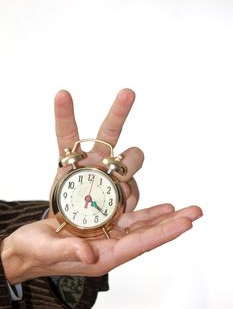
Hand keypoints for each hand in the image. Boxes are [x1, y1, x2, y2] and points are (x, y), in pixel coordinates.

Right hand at [1, 204, 201, 283]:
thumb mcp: (47, 250)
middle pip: (147, 235)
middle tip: (195, 213)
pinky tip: (161, 208)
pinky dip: (147, 214)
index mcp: (100, 257)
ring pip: (142, 226)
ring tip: (185, 210)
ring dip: (164, 217)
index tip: (184, 223)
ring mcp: (107, 235)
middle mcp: (109, 247)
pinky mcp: (102, 225)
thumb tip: (92, 255)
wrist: (26, 247)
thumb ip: (69, 251)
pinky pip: (130, 219)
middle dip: (172, 224)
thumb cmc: (33, 252)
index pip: (138, 245)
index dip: (162, 234)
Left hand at [49, 88, 143, 215]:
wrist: (82, 227)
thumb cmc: (68, 211)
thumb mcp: (61, 204)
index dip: (64, 114)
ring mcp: (115, 171)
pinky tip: (119, 208)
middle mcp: (97, 159)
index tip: (62, 94)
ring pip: (133, 156)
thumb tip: (107, 203)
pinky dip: (130, 197)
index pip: (67, 133)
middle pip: (109, 130)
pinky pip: (135, 186)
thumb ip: (80, 202)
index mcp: (73, 160)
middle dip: (118, 111)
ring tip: (120, 186)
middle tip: (128, 93)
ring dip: (131, 167)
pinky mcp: (128, 186)